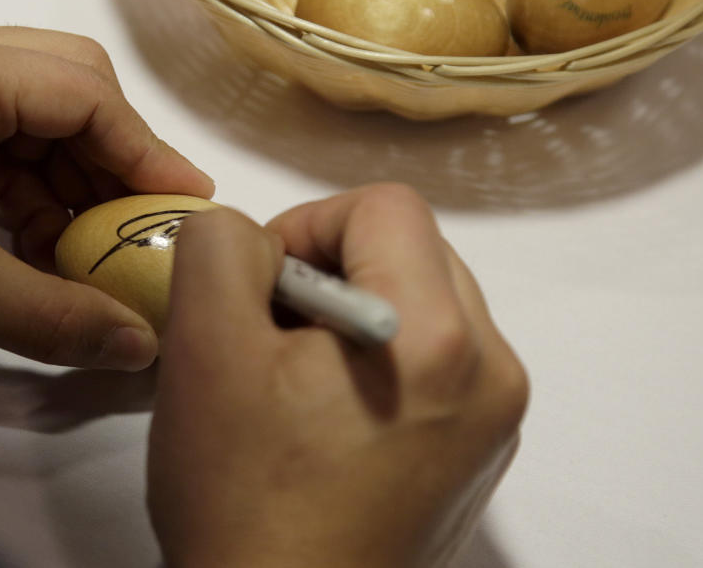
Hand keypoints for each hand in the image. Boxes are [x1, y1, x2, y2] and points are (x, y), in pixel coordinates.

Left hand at [0, 16, 213, 368]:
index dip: (147, 152)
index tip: (187, 205)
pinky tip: (34, 243)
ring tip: (85, 250)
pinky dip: (28, 189)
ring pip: (35, 118)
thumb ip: (52, 315)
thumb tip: (138, 347)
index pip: (87, 95)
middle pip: (69, 90)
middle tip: (139, 222)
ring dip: (70, 182)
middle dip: (112, 160)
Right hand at [147, 184, 527, 567]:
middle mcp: (493, 369)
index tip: (261, 290)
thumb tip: (253, 234)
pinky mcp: (483, 451)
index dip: (308, 225)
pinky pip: (436, 356)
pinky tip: (330, 415)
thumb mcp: (205, 350)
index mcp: (438, 336)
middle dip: (332, 268)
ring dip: (353, 311)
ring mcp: (497, 417)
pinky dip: (380, 356)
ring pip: (424, 298)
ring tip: (297, 378)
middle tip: (273, 332)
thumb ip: (221, 248)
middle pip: (412, 248)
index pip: (384, 206)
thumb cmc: (244, 497)